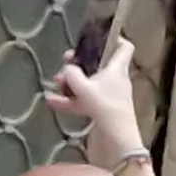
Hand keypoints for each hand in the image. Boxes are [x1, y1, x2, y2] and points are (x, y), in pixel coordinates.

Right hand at [44, 35, 143, 161]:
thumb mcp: (84, 86)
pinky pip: (81, 102)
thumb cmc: (104, 108)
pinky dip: (67, 100)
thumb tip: (68, 69)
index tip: (99, 34)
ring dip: (71, 82)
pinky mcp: (100, 112)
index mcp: (117, 70)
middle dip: (80, 62)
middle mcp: (115, 82)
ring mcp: (107, 97)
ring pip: (87, 84)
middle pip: (98, 65)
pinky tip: (51, 101)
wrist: (116, 141)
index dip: (115, 38)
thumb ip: (72, 74)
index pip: (124, 48)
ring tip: (56, 82)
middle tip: (66, 60)